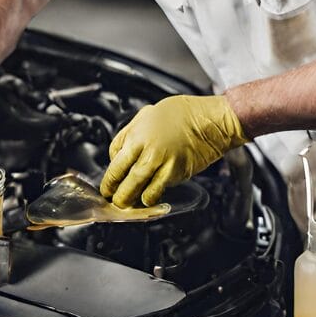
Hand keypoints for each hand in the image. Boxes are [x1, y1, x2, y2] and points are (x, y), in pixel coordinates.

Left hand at [100, 95, 246, 206]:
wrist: (209, 121)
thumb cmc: (179, 114)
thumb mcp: (145, 116)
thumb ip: (128, 135)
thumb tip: (117, 154)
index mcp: (137, 137)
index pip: (116, 165)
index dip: (109, 180)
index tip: (107, 186)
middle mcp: (148, 153)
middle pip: (125, 181)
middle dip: (117, 195)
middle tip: (114, 199)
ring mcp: (163, 165)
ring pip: (141, 190)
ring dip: (132, 199)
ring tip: (128, 203)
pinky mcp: (177, 174)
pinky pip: (159, 190)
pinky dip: (151, 197)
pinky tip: (148, 197)